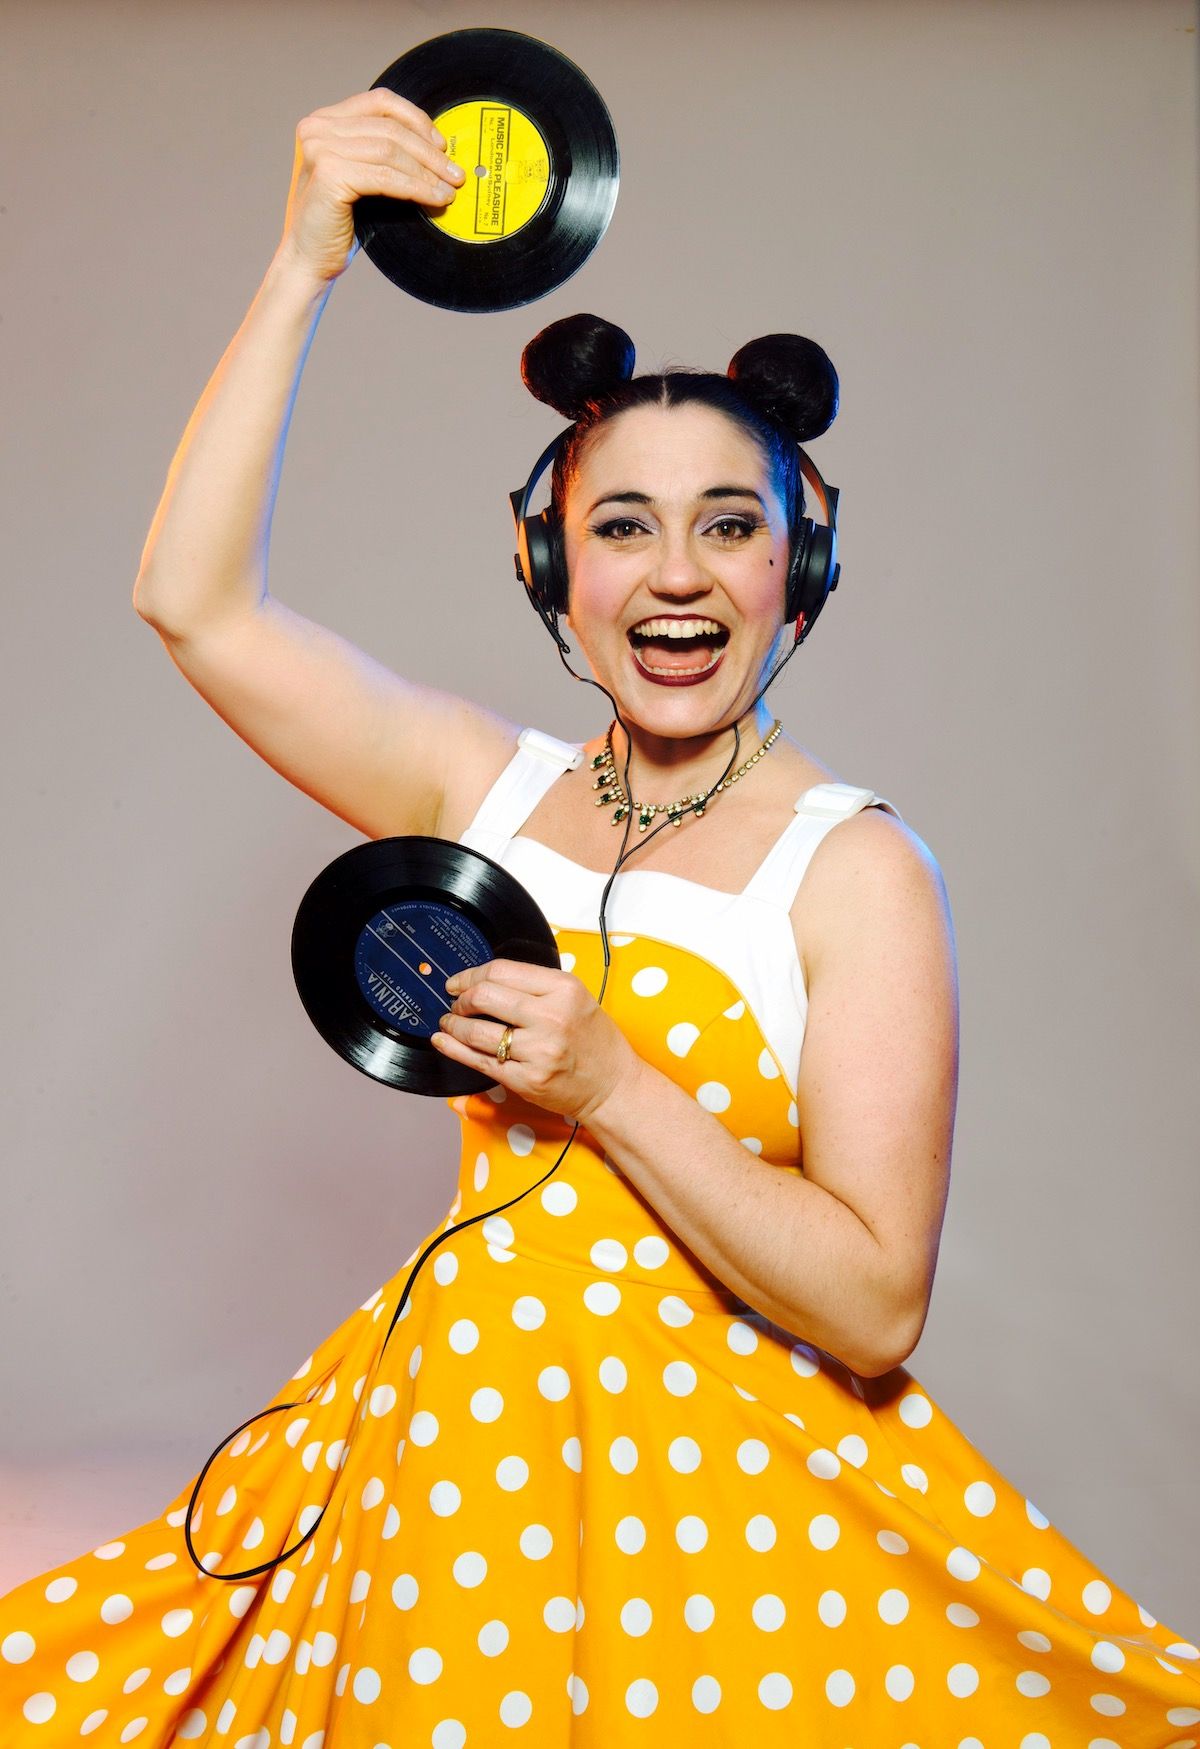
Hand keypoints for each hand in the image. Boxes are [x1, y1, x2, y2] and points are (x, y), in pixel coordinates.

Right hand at [276, 86, 466, 284]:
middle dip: (429, 152)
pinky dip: (415, 187)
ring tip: (449, 190)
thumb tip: (435, 148)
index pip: (380, 102)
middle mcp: (318, 128)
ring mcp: (320, 149)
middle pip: (389, 127)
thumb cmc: (337, 222)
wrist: (309, 259)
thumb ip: (381, 153)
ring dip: (427, 172)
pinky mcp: (329, 174)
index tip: (441, 145)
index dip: (416, 119)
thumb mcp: (361, 176)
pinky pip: (385, 176)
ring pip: (390, 150)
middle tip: (456, 174)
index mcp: (325, 121)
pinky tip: (433, 199)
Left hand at [431, 959, 639, 1125]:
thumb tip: (486, 979)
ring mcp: (538, 1051)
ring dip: (453, 1025)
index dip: (471, 975)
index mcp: (564, 989)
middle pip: (484, 996)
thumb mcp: (576, 998)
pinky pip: (480, 1062)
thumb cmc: (594, 1041)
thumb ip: (536, 986)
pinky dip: (454, 1050)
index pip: (502, 971)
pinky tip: (443, 1041)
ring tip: (449, 1023)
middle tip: (456, 1003)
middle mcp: (551, 1017)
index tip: (459, 981)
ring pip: (476, 1031)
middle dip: (461, 999)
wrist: (612, 1085)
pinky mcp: (526, 1080)